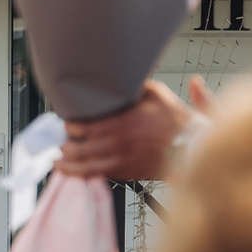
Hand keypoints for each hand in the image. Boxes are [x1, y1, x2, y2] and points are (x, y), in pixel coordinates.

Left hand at [56, 82, 193, 183]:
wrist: (192, 145)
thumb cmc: (175, 120)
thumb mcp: (156, 94)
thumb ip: (135, 85)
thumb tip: (121, 76)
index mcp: (124, 123)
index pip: (87, 127)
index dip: (72, 127)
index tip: (66, 124)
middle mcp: (121, 144)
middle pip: (82, 149)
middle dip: (66, 147)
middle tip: (60, 143)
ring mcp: (124, 161)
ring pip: (89, 167)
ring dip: (70, 166)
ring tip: (59, 163)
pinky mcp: (129, 173)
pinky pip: (103, 176)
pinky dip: (87, 176)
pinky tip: (77, 174)